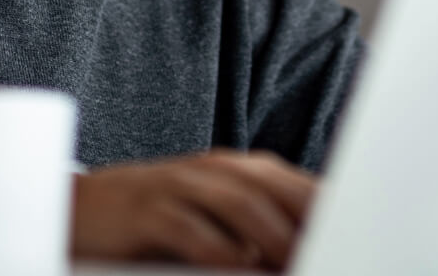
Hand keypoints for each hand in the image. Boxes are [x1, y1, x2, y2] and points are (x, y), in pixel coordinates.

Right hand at [71, 149, 315, 270]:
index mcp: (237, 171)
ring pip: (240, 201)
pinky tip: (238, 269)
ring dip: (275, 235)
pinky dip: (219, 250)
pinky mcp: (147, 210)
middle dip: (312, 218)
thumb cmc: (157, 222)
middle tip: (339, 248)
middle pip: (276, 186)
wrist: (78, 209)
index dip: (329, 210)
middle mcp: (213, 170)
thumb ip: (261, 228)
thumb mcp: (213, 219)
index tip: (360, 235)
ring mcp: (178, 184)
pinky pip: (189, 228)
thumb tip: (306, 252)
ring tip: (299, 262)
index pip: (296, 185)